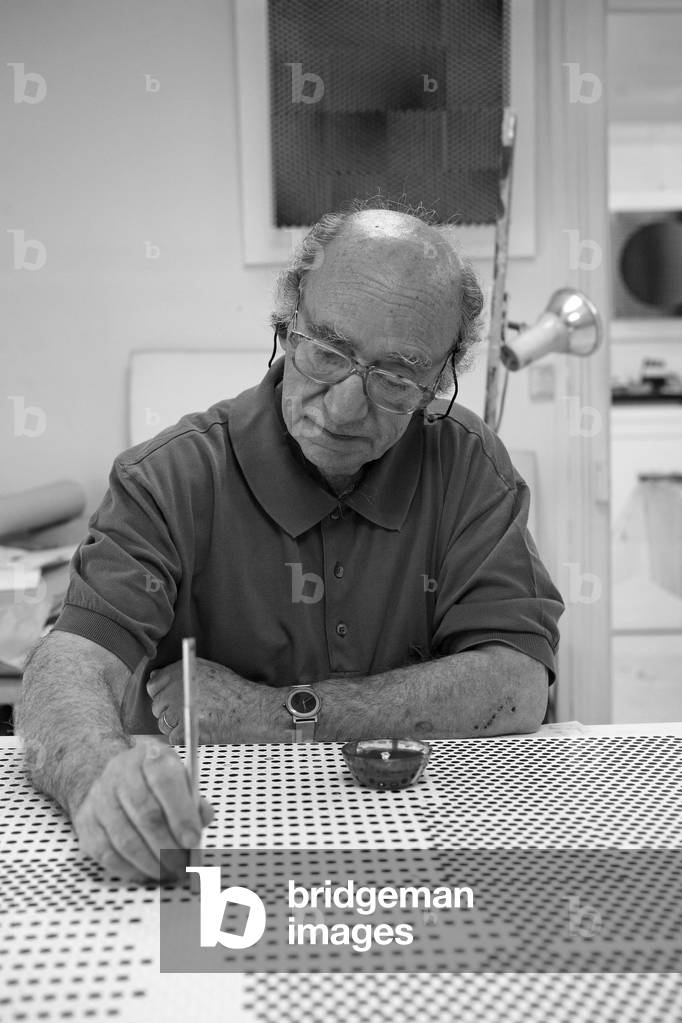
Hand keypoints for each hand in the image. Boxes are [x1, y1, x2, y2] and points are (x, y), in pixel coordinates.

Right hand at [72, 740, 212, 882]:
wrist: (113, 777)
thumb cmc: (154, 784)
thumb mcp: (179, 780)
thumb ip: (194, 801)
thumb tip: (203, 820)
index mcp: (150, 756)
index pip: (166, 782)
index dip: (181, 814)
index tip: (193, 841)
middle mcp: (121, 772)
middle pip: (146, 814)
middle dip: (168, 846)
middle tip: (184, 865)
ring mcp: (100, 797)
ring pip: (126, 839)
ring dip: (151, 863)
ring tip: (169, 873)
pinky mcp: (86, 821)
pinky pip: (107, 853)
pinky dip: (130, 869)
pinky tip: (146, 873)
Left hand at [147, 658, 286, 742]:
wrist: (252, 709)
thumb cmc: (234, 692)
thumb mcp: (208, 670)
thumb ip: (180, 673)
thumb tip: (156, 676)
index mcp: (180, 671)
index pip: (153, 685)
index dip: (162, 694)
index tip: (171, 700)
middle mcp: (176, 687)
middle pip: (157, 706)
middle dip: (170, 712)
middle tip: (190, 713)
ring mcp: (178, 708)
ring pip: (163, 724)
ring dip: (176, 726)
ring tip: (197, 722)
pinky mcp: (184, 727)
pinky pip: (173, 737)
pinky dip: (185, 738)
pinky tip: (199, 731)